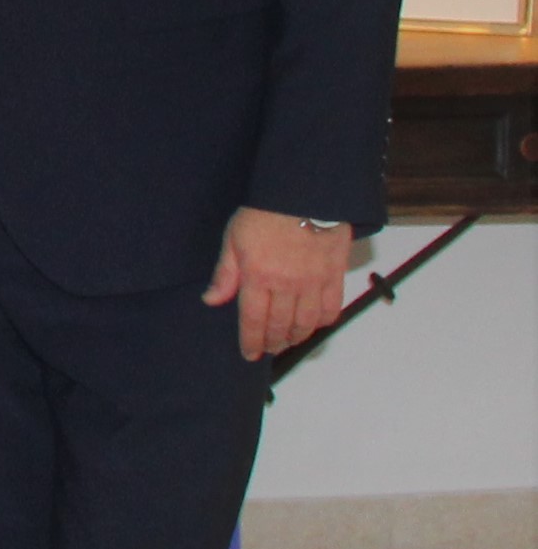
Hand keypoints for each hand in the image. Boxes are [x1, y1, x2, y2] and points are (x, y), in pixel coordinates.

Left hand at [205, 204, 354, 363]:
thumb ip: (225, 274)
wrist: (304, 194)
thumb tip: (212, 301)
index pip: (252, 320)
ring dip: (297, 336)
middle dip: (273, 342)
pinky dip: (323, 321)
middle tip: (269, 349)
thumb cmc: (263, 214)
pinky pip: (332, 307)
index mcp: (257, 277)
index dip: (251, 341)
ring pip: (306, 322)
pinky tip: (314, 325)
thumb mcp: (233, 239)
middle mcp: (286, 285)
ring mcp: (313, 282)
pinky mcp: (335, 275)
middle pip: (280, 325)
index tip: (249, 354)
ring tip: (289, 341)